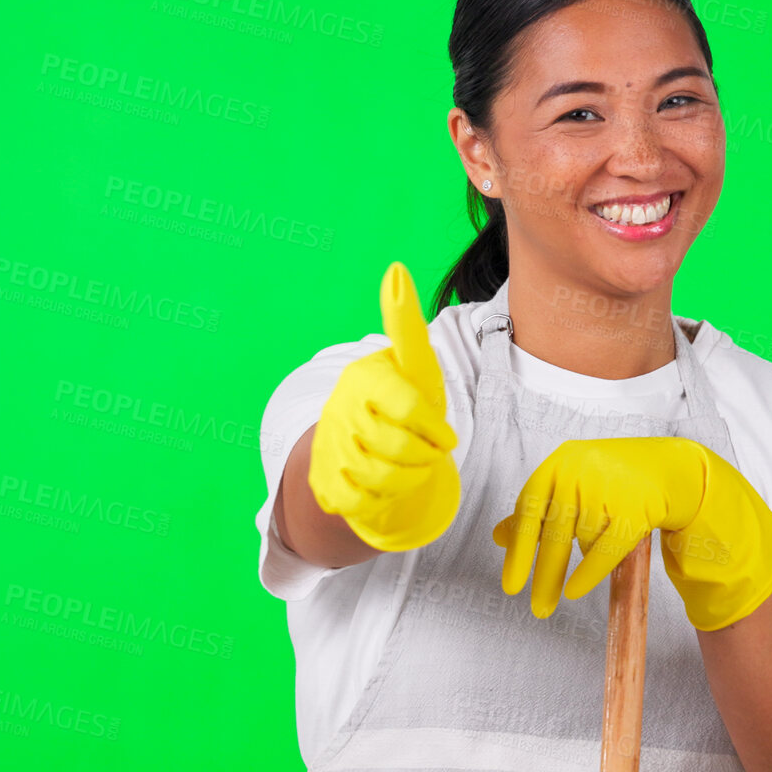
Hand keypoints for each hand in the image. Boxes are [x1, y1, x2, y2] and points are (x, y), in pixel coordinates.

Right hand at [306, 261, 460, 550]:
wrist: (359, 446)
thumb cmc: (401, 400)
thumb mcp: (413, 366)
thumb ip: (405, 324)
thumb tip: (394, 268)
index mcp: (364, 378)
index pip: (409, 407)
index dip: (434, 430)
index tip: (446, 438)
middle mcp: (340, 409)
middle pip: (401, 449)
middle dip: (425, 458)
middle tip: (430, 454)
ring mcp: (329, 447)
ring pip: (384, 479)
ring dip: (408, 480)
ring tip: (411, 467)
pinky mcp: (325, 484)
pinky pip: (364, 503)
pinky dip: (384, 500)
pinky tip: (385, 485)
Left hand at [491, 437, 771, 629]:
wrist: (667, 469)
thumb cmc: (609, 479)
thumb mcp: (568, 485)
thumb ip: (536, 510)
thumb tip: (498, 537)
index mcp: (557, 465)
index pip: (528, 513)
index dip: (518, 553)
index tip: (510, 587)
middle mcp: (579, 472)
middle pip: (554, 534)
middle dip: (543, 576)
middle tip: (537, 610)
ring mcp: (609, 488)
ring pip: (583, 541)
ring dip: (577, 562)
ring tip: (571, 578)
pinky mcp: (636, 508)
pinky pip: (606, 549)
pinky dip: (589, 573)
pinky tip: (575, 591)